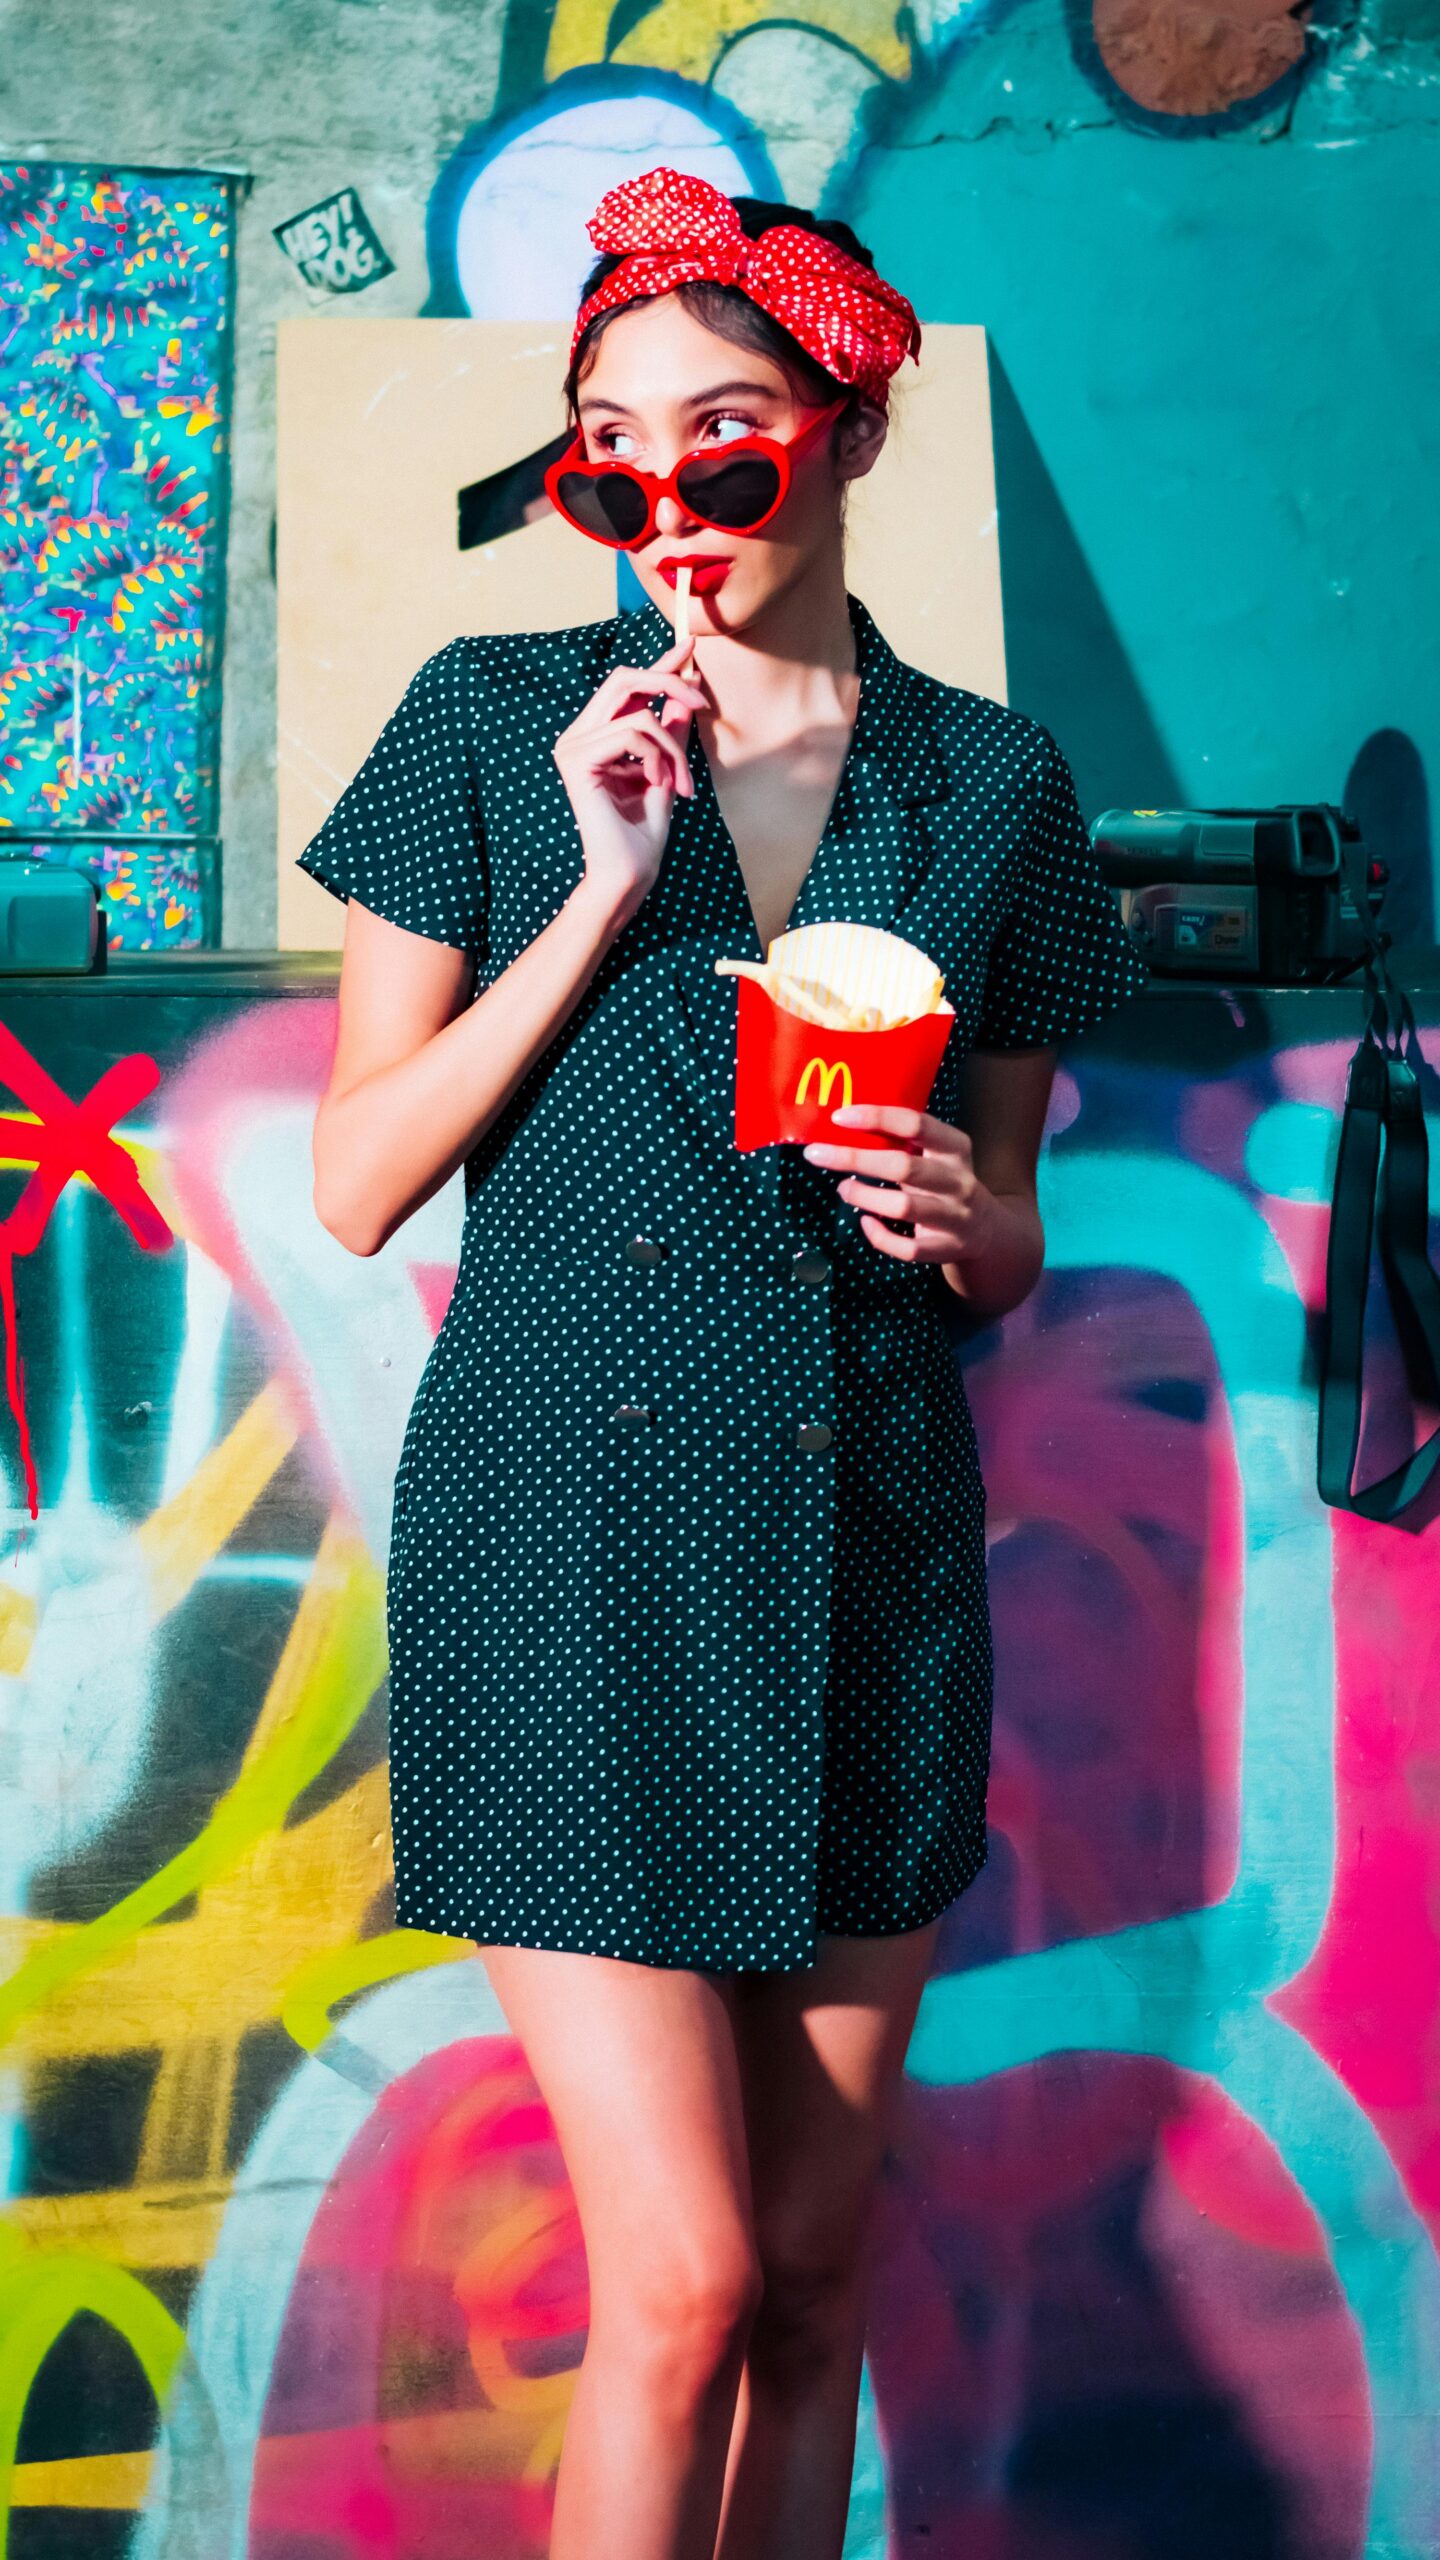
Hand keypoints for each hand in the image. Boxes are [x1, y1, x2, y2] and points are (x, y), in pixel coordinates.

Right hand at [554, 641, 708, 925]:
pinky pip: (633, 734)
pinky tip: (658, 786)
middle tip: (702, 704)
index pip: (627, 687)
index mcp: (595, 737)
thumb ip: (670, 733)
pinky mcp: (576, 759)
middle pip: (624, 679)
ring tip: (679, 784)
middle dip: (670, 684)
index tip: (690, 646)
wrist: (628, 876)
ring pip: (639, 715)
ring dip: (672, 749)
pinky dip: (657, 758)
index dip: (659, 664)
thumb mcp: (667, 770)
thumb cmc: (644, 834)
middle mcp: (577, 736)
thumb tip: (684, 690)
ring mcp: (572, 746)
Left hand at [801, 1103, 1000, 1266]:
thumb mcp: (935, 1156)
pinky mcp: (947, 1249)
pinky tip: (865, 1223)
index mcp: (955, 1148)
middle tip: (818, 1154)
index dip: (876, 1117)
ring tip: (843, 1188)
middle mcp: (959, 1181)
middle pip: (904, 1166)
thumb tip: (844, 1124)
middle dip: (855, 1158)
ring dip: (865, 1196)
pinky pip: (907, 1249)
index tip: (839, 1116)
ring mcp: (955, 1217)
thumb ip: (903, 1142)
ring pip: (904, 1207)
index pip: (916, 1124)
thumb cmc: (943, 1183)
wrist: (986, 1230)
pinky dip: (880, 1236)